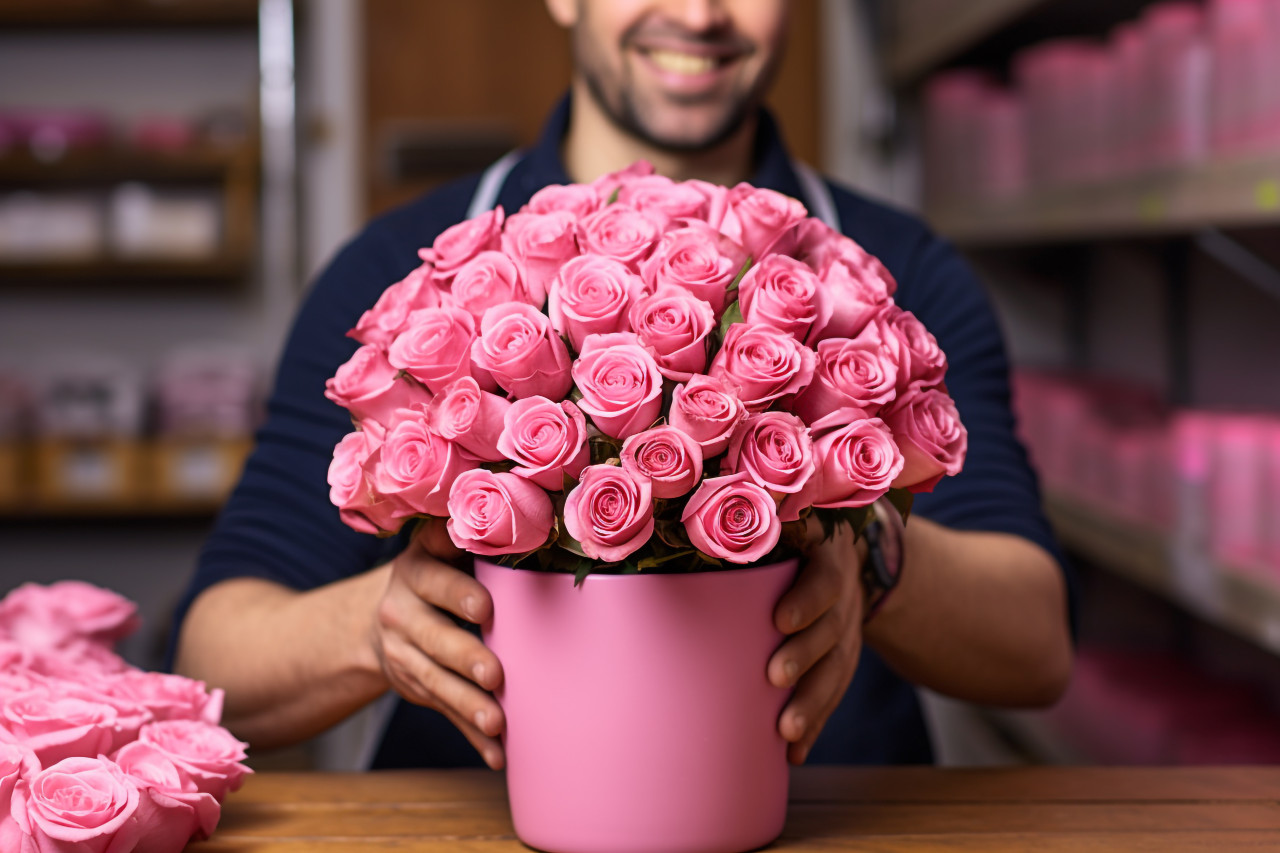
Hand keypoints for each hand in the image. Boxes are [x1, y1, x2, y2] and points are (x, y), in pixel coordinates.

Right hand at [370, 518, 505, 768]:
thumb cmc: (435, 571)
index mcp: (414, 572)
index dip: (457, 594)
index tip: (486, 607)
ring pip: (436, 682)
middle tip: (495, 674)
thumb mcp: (438, 546)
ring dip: (468, 705)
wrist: (379, 617)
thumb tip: (510, 510)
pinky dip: (471, 735)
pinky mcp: (417, 688)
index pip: (434, 582)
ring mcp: (405, 656)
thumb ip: (465, 533)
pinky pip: (445, 712)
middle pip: (434, 638)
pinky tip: (498, 755)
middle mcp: (402, 614)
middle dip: (464, 657)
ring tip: (497, 723)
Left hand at [767, 517, 865, 764]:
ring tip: (786, 732)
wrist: (845, 555)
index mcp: (828, 558)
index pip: (825, 579)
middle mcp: (844, 599)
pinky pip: (833, 695)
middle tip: (774, 678)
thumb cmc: (793, 537)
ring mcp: (848, 633)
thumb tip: (689, 522)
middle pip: (831, 631)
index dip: (807, 600)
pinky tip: (794, 753)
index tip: (780, 620)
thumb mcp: (788, 522)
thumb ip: (751, 525)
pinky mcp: (843, 661)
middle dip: (804, 657)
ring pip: (836, 671)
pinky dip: (816, 725)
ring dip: (813, 704)